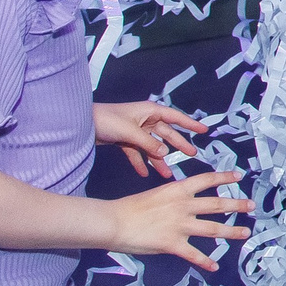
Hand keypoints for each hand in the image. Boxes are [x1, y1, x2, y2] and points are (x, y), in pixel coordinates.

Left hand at [92, 102, 206, 177]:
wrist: (81, 124)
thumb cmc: (105, 118)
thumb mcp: (130, 131)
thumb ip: (149, 143)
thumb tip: (164, 152)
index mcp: (149, 111)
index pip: (175, 117)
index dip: (190, 124)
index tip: (204, 130)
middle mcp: (145, 120)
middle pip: (166, 134)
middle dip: (178, 145)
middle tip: (191, 154)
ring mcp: (135, 131)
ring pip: (152, 146)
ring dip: (159, 160)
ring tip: (167, 173)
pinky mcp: (125, 140)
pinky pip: (137, 153)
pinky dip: (140, 163)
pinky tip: (144, 173)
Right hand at [107, 168, 250, 270]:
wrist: (113, 221)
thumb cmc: (128, 208)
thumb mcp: (155, 195)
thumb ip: (172, 200)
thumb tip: (185, 205)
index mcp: (177, 190)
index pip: (206, 180)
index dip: (224, 177)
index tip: (239, 176)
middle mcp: (183, 206)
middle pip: (217, 204)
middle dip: (236, 204)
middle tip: (251, 206)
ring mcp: (180, 225)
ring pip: (213, 228)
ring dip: (231, 231)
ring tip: (245, 233)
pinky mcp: (173, 244)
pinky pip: (194, 254)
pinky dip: (205, 261)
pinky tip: (214, 267)